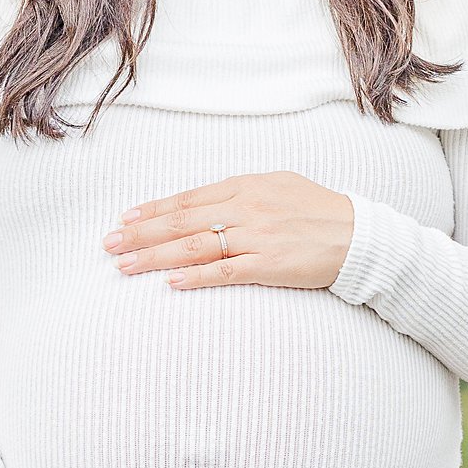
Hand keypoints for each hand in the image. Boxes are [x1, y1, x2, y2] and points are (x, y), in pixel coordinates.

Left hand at [102, 170, 354, 290]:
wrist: (358, 235)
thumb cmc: (319, 210)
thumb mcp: (278, 186)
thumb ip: (241, 193)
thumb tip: (205, 202)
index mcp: (246, 186)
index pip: (188, 199)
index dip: (153, 210)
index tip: (124, 220)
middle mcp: (247, 208)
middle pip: (182, 222)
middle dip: (141, 234)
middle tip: (109, 245)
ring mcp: (257, 236)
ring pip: (195, 247)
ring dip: (155, 257)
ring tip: (125, 266)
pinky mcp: (269, 264)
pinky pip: (224, 272)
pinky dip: (195, 277)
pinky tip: (170, 282)